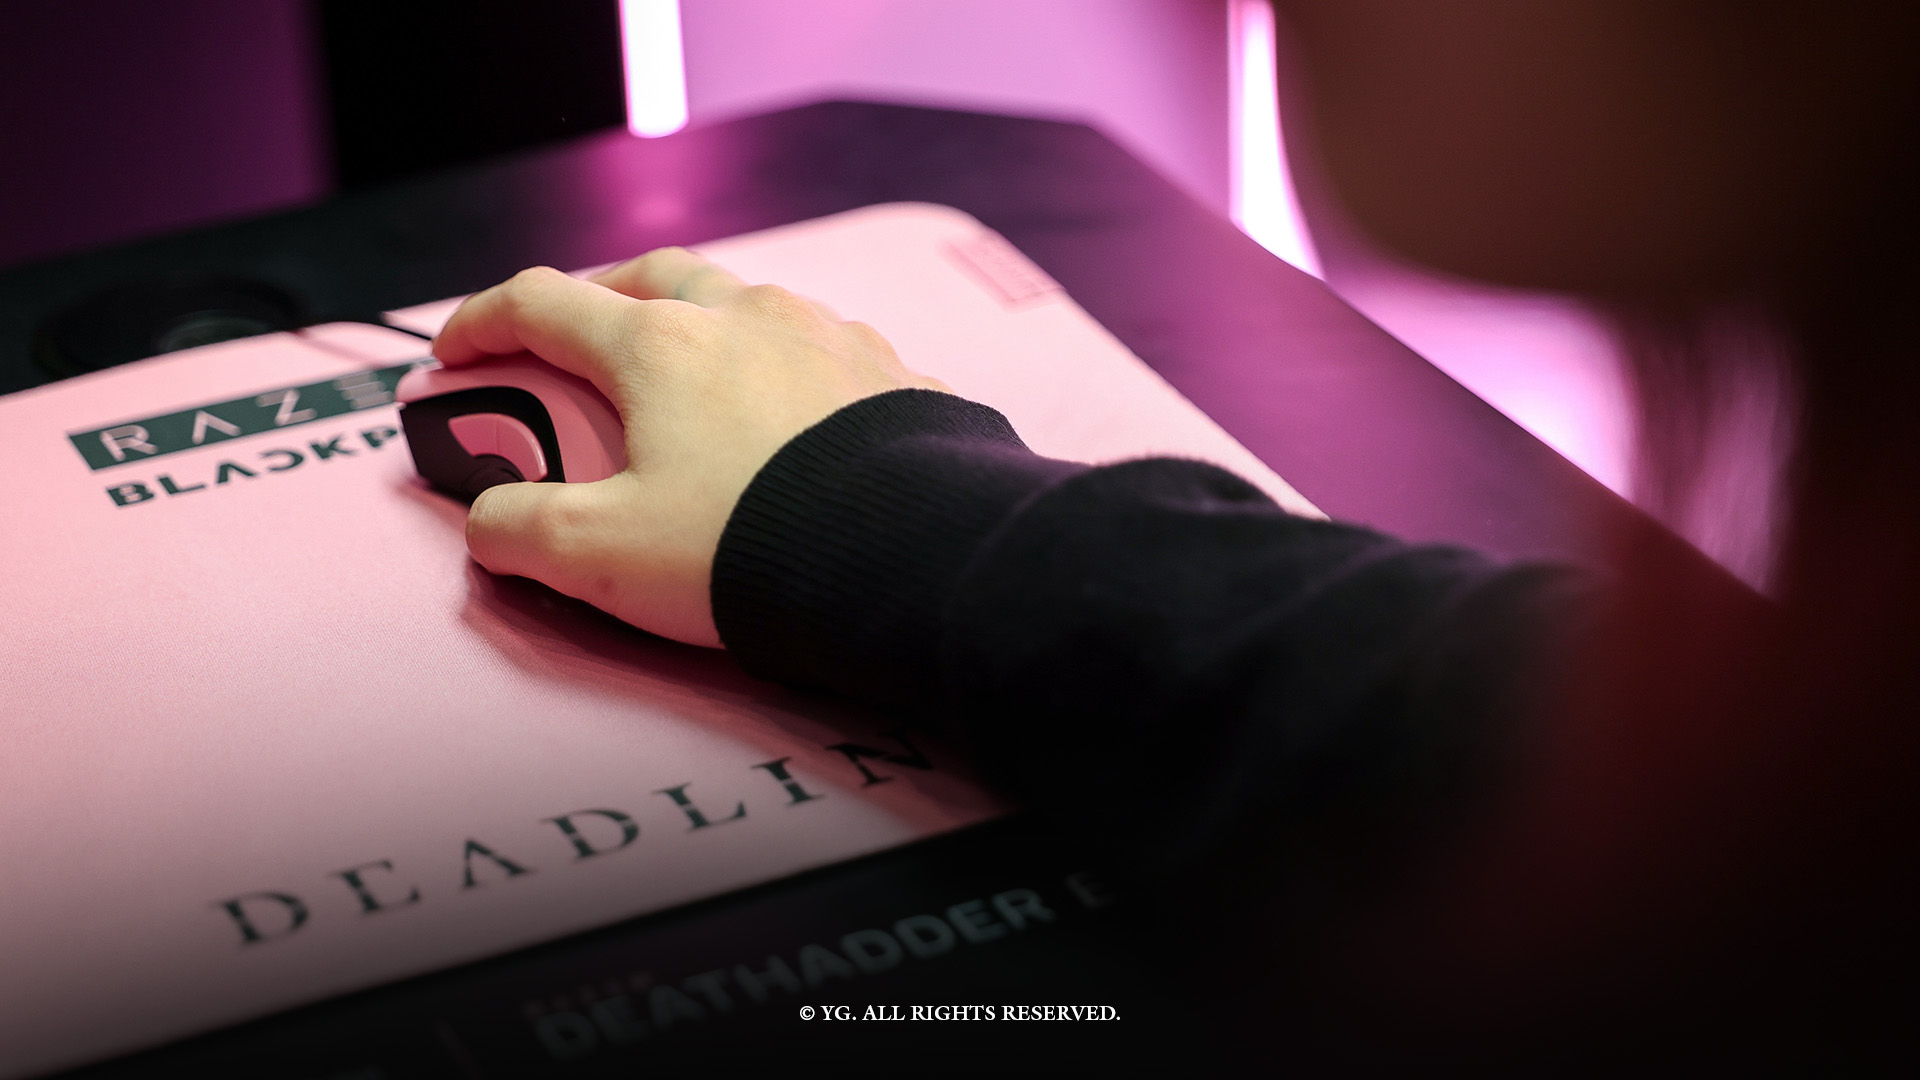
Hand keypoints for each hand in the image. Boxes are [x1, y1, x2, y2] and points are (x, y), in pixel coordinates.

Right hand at [431, 248, 947, 647]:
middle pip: (652, 277)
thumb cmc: (755, 551)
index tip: (456, 355)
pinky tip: (792, 419)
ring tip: (694, 383)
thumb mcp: (604, 558)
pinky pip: (824, 353)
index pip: (543, 305)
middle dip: (600, 299)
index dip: (483, 324)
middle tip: (576, 344)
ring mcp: (828, 339)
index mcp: (661, 347)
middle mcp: (746, 319)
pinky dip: (785, 371)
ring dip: (704, 328)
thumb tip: (491, 523)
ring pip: (747, 303)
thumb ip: (521, 533)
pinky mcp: (892, 376)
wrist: (911, 563)